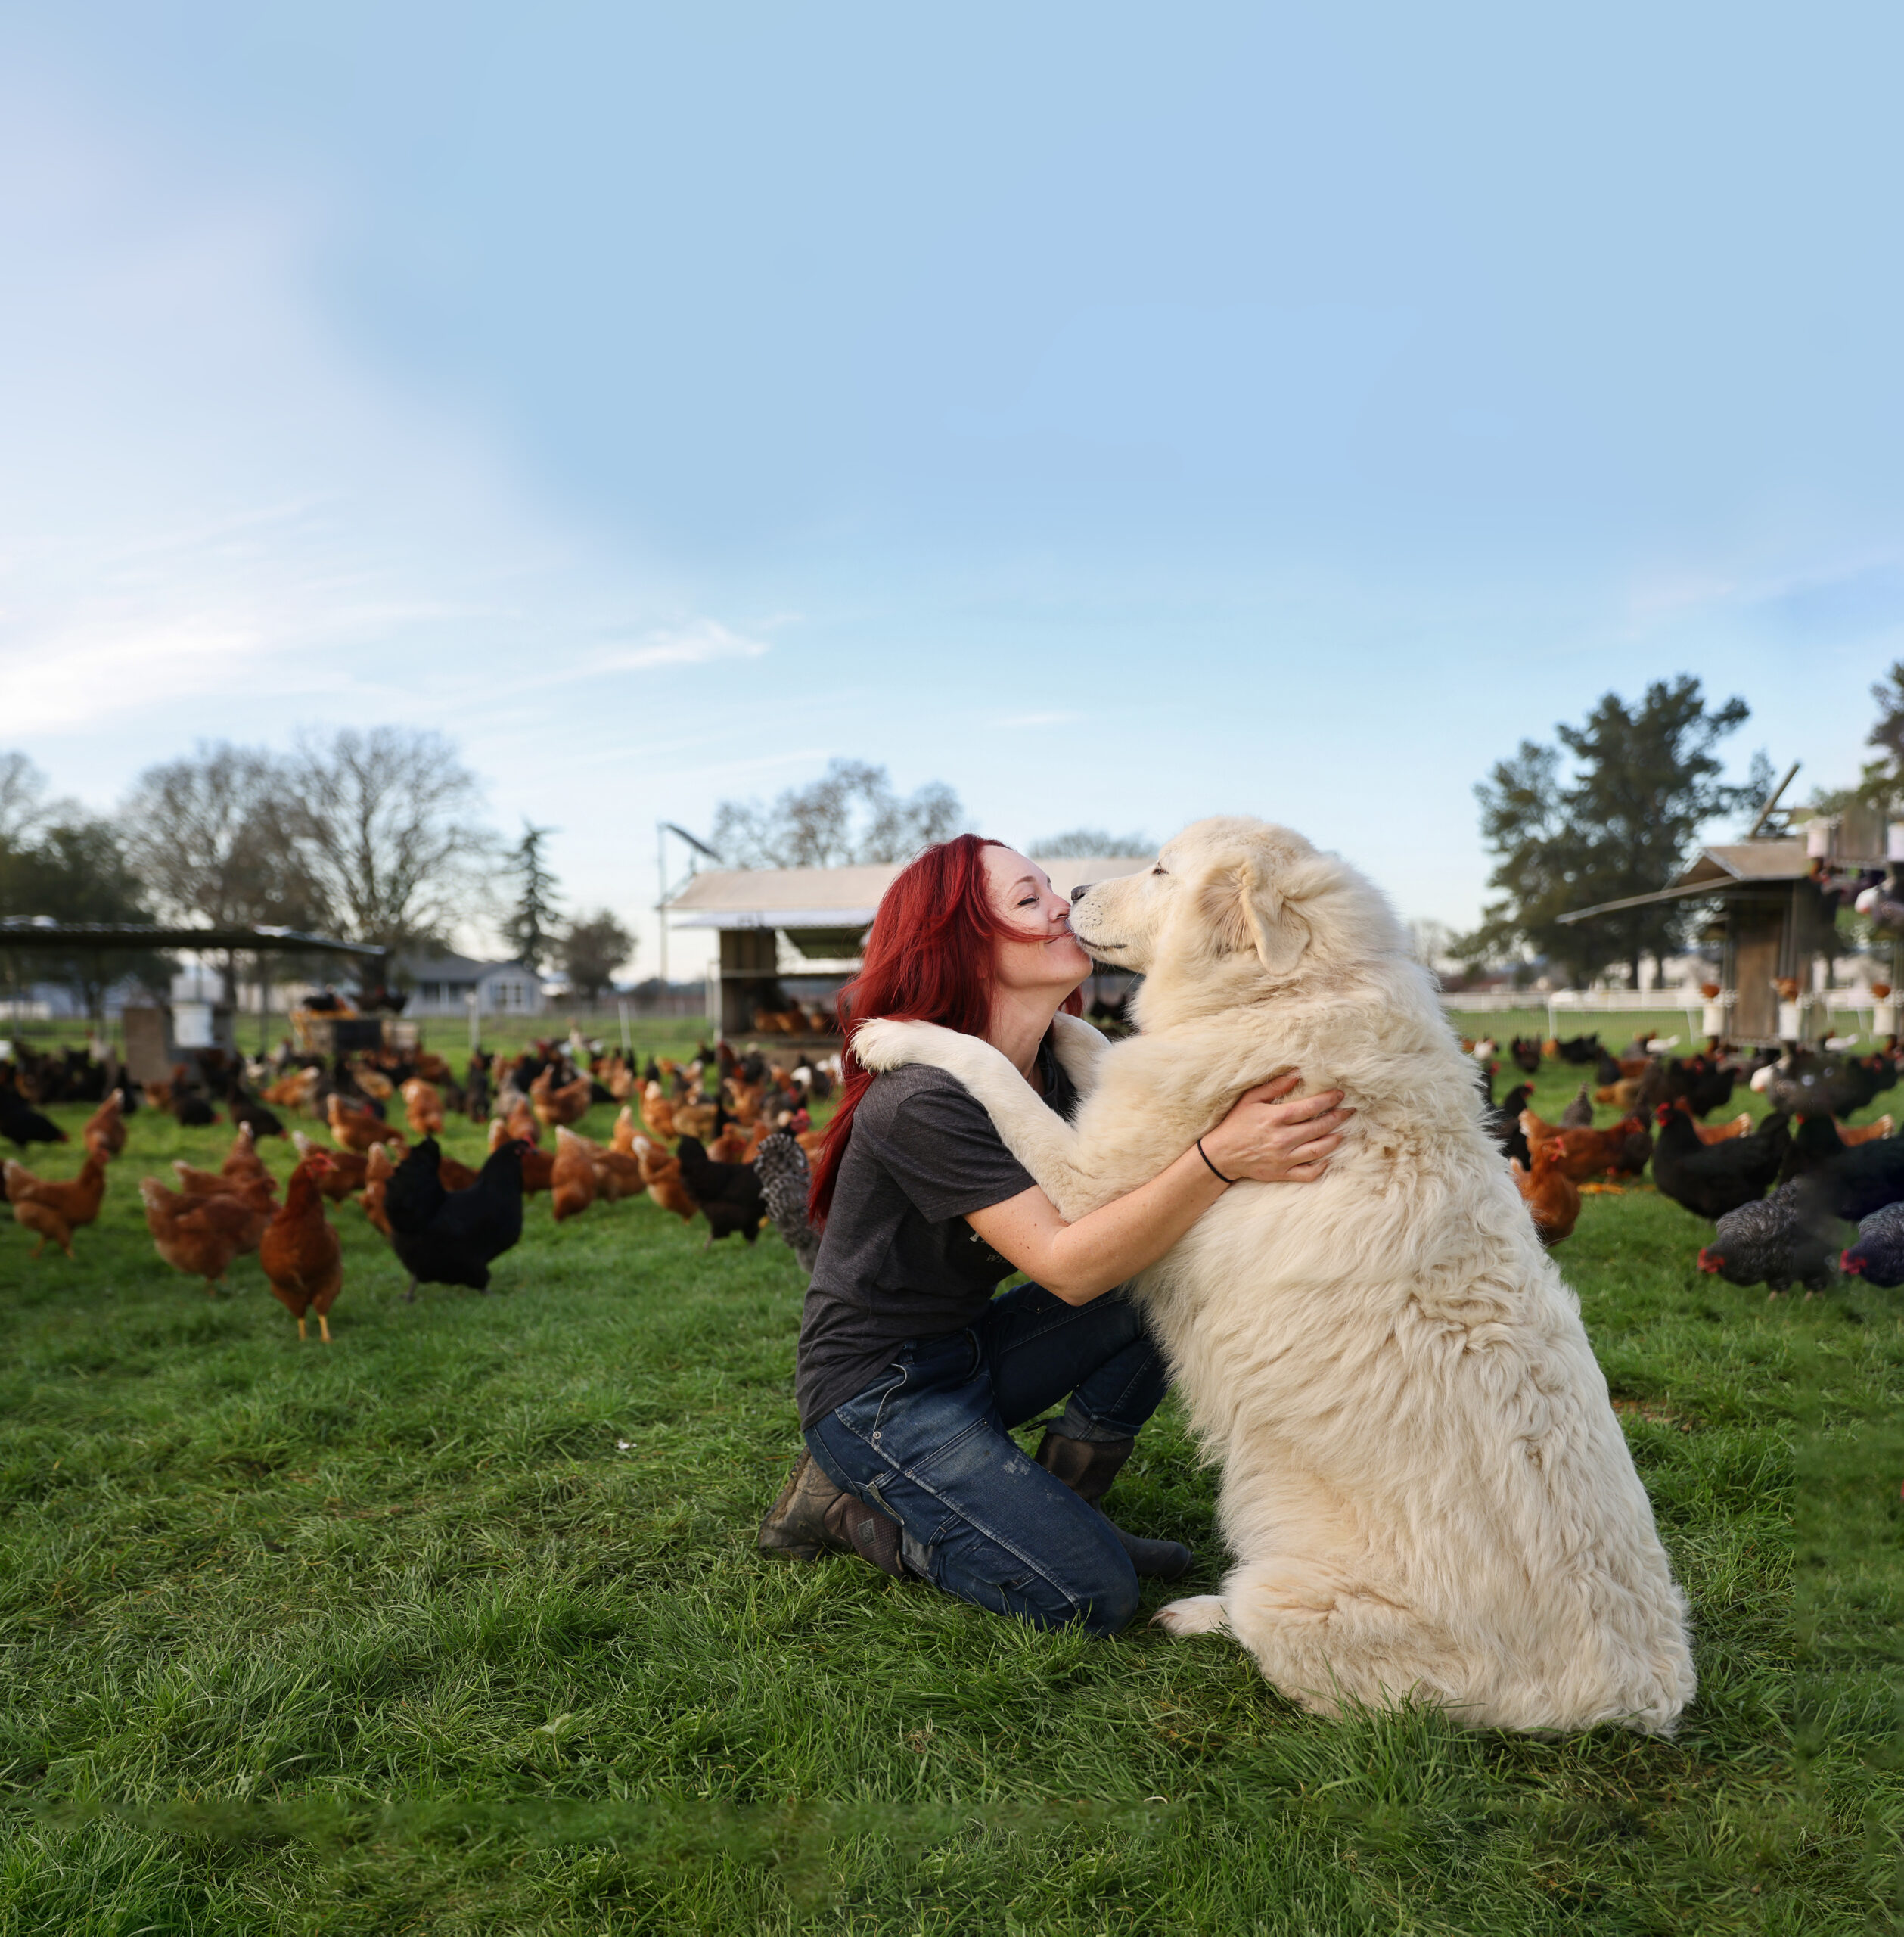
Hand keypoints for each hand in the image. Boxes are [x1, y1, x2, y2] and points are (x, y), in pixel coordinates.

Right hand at [1198, 1073, 1351, 1184]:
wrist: (1221, 1155)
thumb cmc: (1235, 1124)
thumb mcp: (1250, 1099)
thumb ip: (1274, 1086)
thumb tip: (1296, 1073)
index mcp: (1275, 1118)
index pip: (1310, 1108)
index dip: (1328, 1100)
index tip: (1340, 1095)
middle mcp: (1282, 1139)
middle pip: (1319, 1128)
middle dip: (1338, 1118)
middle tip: (1349, 1111)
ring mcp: (1283, 1158)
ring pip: (1318, 1150)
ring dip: (1334, 1140)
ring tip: (1343, 1133)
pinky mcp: (1282, 1173)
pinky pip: (1308, 1173)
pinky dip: (1321, 1167)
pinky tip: (1328, 1159)